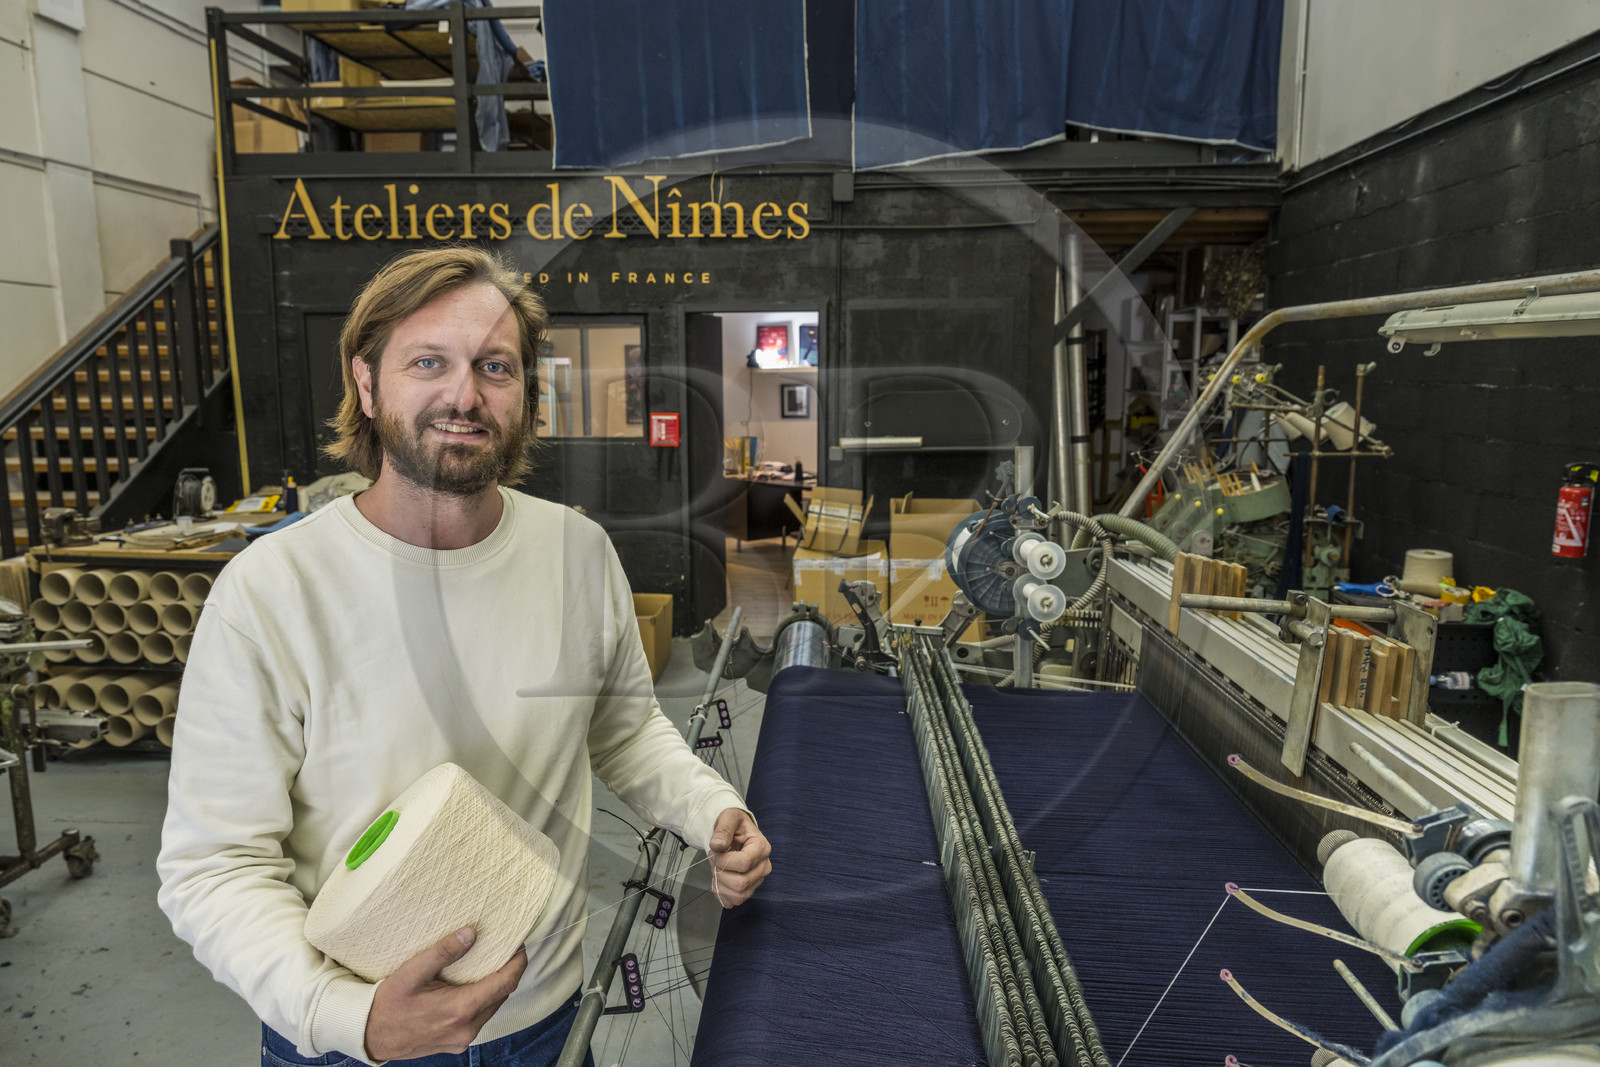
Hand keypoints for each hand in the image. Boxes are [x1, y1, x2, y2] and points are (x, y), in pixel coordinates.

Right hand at [364, 927, 527, 1060]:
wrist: (370, 1036)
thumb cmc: (388, 1003)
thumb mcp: (412, 972)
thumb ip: (443, 952)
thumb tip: (471, 933)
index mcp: (460, 1009)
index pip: (505, 984)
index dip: (518, 963)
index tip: (520, 946)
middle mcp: (466, 1029)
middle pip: (501, 996)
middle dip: (507, 972)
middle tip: (504, 950)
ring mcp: (462, 1040)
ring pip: (491, 1008)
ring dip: (494, 988)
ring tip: (489, 965)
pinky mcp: (456, 1045)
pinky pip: (478, 1019)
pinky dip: (481, 1001)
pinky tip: (471, 987)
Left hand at [707, 808, 770, 907]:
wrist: (735, 831)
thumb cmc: (734, 824)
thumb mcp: (728, 818)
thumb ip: (723, 830)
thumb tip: (717, 845)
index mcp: (762, 847)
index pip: (744, 863)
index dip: (723, 861)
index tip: (714, 851)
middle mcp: (763, 866)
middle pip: (741, 883)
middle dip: (721, 873)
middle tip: (715, 860)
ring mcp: (757, 880)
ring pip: (738, 896)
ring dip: (721, 884)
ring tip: (717, 869)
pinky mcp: (749, 889)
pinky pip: (733, 901)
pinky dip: (722, 893)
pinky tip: (719, 879)